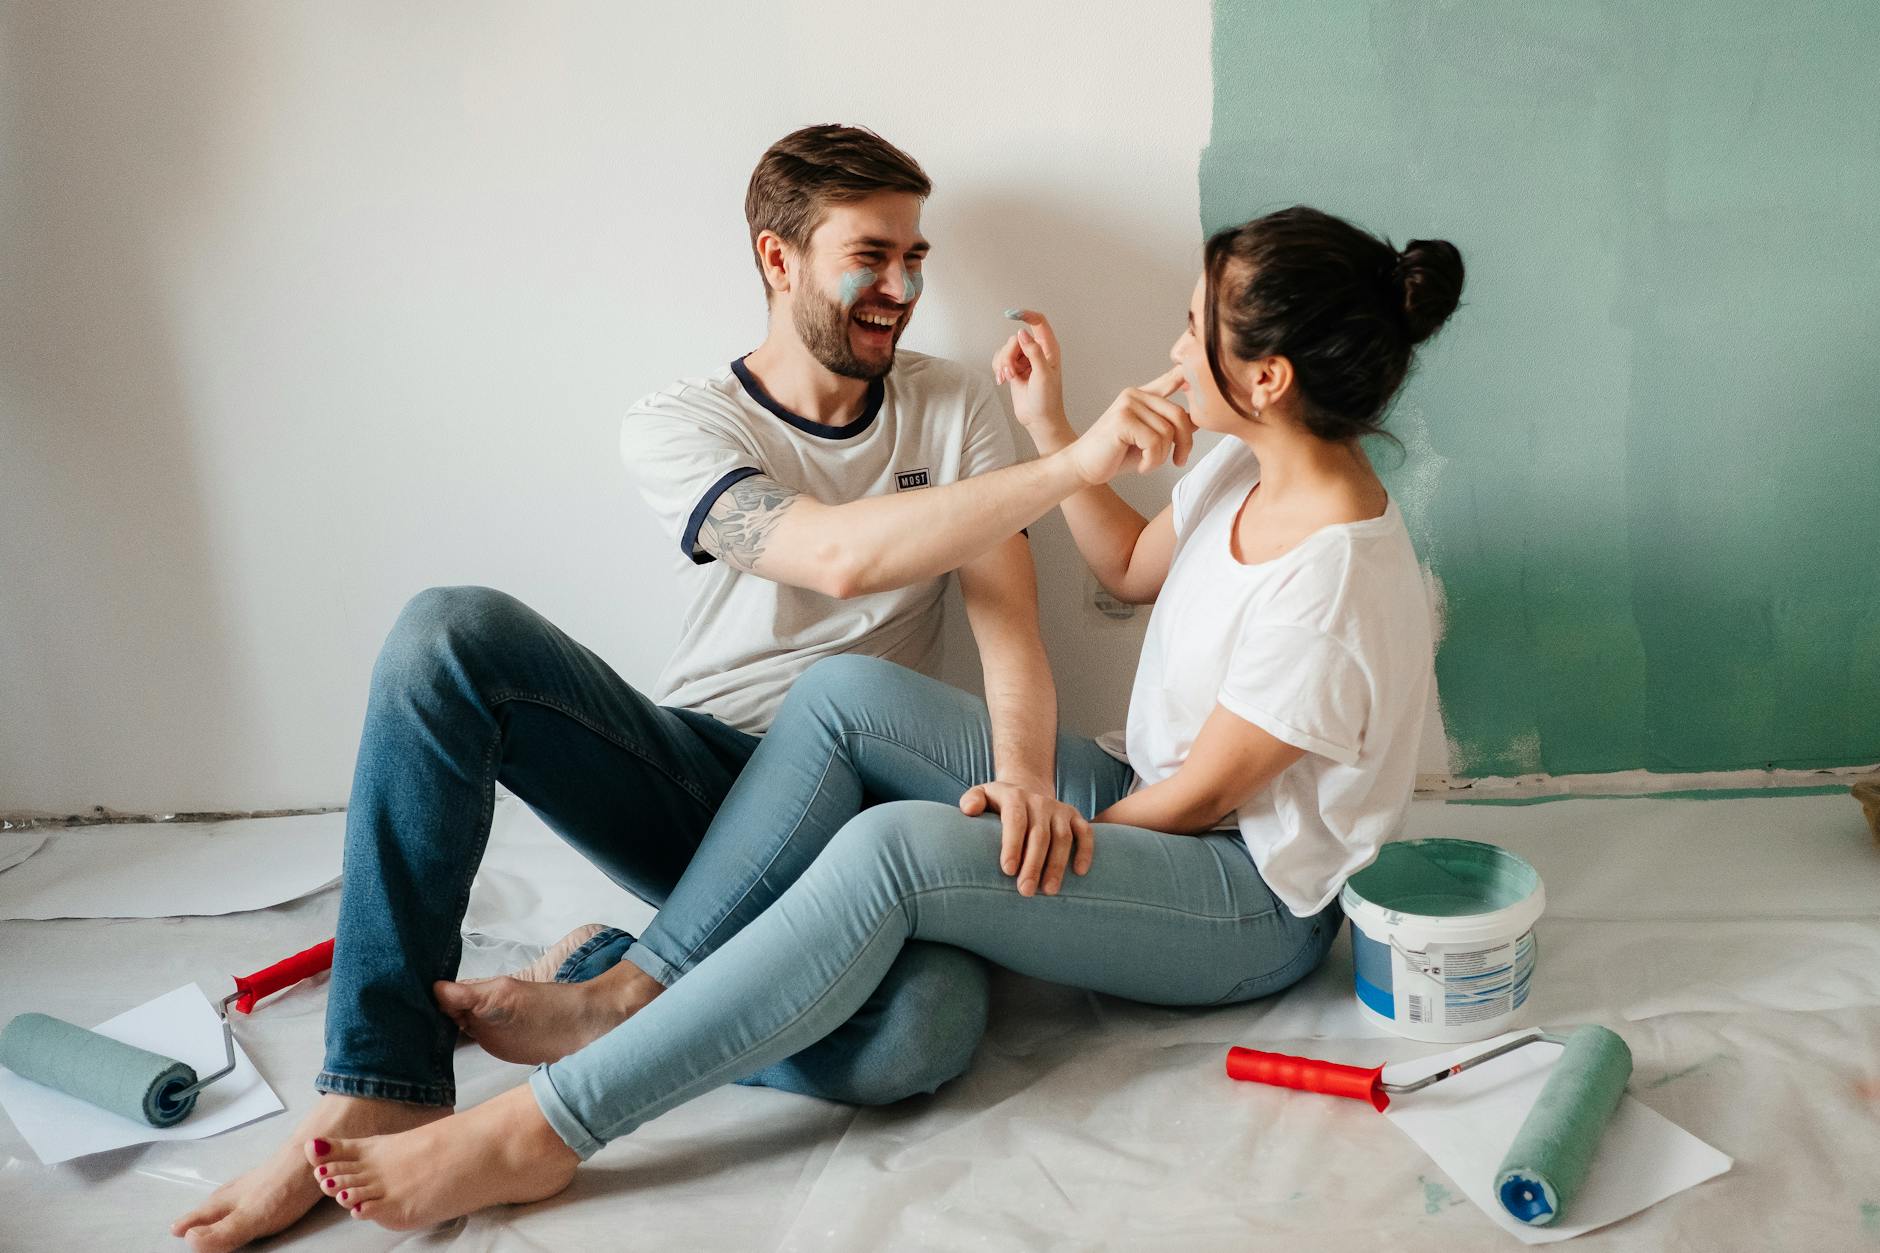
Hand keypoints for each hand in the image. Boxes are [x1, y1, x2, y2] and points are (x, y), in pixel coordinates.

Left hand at [958, 781, 1094, 896]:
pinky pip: (1085, 833)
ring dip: (1057, 865)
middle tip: (1026, 891)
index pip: (1016, 820)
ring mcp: (1059, 809)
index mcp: (1015, 797)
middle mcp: (1039, 802)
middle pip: (1039, 835)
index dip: (1013, 845)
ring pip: (1063, 838)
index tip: (1008, 871)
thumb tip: (968, 810)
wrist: (1026, 787)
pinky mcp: (1075, 816)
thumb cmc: (998, 802)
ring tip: (1049, 891)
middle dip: (1034, 865)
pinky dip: (1085, 851)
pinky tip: (1080, 872)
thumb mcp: (981, 794)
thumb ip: (971, 800)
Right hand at [992, 310, 1067, 439]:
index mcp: (1050, 349)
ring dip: (1002, 364)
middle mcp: (1037, 351)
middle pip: (1015, 338)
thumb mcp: (1043, 374)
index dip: (1025, 315)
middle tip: (1011, 373)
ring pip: (1005, 349)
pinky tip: (1003, 380)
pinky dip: (998, 368)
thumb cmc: (1047, 400)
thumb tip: (1022, 333)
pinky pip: (1000, 359)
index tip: (1010, 314)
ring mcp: (1024, 360)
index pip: (1039, 322)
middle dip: (1008, 355)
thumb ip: (1034, 352)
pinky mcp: (1014, 368)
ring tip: (1009, 379)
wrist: (1039, 419)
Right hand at [1065, 367, 1193, 485]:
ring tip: (1147, 463)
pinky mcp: (1123, 420)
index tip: (1194, 377)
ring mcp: (1127, 405)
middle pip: (1179, 415)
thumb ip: (1168, 426)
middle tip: (1179, 461)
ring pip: (1167, 432)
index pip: (1170, 380)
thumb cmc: (1113, 455)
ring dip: (1162, 457)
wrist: (1081, 467)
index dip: (1186, 376)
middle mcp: (1134, 395)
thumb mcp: (1147, 439)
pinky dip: (1152, 461)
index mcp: (1140, 396)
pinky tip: (1140, 466)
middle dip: (1185, 443)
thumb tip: (1197, 421)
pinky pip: (1154, 442)